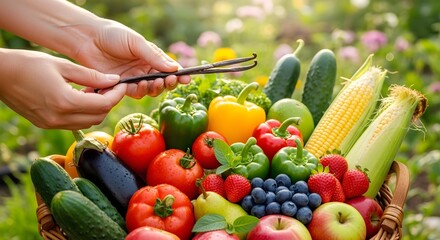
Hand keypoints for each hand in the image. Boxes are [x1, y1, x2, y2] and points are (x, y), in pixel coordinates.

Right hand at [0, 49, 125, 129]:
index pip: (103, 104)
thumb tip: (114, 80)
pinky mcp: (46, 124)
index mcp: (65, 102)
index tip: (122, 84)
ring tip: (95, 90)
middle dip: (109, 102)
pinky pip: (74, 123)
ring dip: (97, 109)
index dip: (117, 95)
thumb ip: (91, 76)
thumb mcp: (63, 65)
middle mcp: (59, 118)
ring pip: (88, 122)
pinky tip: (81, 97)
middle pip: (99, 116)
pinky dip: (84, 113)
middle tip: (110, 86)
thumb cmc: (29, 64)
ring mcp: (52, 124)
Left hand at [72, 20, 190, 97]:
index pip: (169, 69)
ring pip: (150, 90)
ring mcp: (134, 78)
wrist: (88, 39)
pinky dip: (140, 91)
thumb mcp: (136, 43)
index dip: (178, 75)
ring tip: (155, 82)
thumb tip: (174, 67)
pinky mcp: (121, 86)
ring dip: (155, 88)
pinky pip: (134, 93)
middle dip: (168, 83)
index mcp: (151, 57)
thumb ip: (153, 56)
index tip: (186, 79)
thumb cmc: (113, 35)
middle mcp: (144, 69)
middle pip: (162, 83)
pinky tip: (139, 84)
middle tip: (169, 81)